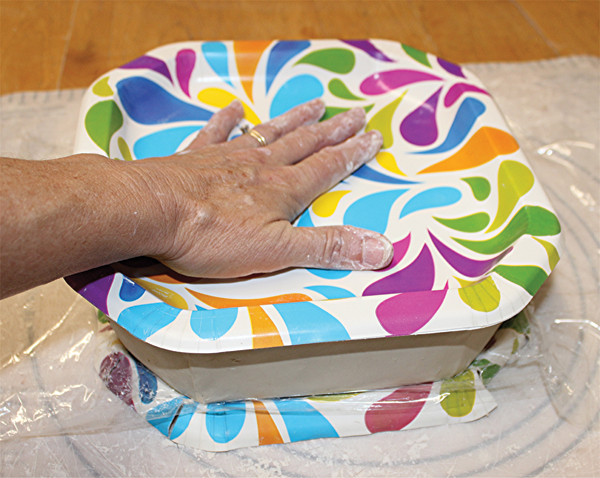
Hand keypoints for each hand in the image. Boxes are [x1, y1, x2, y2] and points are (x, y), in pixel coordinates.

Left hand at [134, 98, 391, 278]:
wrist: (149, 212)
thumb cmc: (211, 235)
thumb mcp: (276, 251)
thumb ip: (327, 247)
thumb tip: (381, 249)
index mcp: (282, 190)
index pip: (327, 167)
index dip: (352, 153)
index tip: (372, 136)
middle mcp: (260, 166)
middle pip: (304, 143)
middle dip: (332, 130)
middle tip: (353, 113)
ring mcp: (227, 158)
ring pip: (269, 132)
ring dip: (294, 119)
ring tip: (315, 104)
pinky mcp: (195, 158)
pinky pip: (216, 132)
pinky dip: (226, 120)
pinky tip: (233, 108)